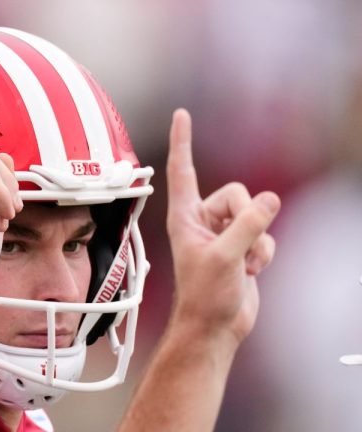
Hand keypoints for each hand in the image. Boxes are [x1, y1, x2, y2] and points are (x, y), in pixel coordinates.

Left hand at [165, 109, 279, 342]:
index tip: (181, 114)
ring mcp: (223, 233)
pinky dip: (263, 254)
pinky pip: (264, 235)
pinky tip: (250, 272)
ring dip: (257, 242)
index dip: (182, 141)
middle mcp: (202, 220)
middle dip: (247, 219)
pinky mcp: (241, 246)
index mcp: (184, 216)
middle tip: (238, 248)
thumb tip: (270, 199)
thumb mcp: (225, 257)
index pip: (183, 170)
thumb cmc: (205, 295)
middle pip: (237, 193)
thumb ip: (247, 225)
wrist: (215, 325)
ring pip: (256, 214)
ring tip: (241, 265)